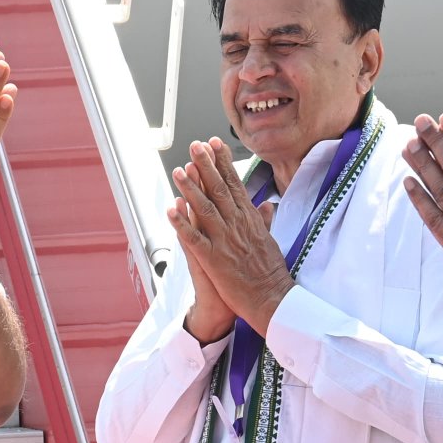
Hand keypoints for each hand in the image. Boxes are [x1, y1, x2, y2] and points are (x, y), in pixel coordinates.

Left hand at [169, 138, 291, 333]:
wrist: (272, 298)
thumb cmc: (271, 272)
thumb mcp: (270, 240)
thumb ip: (264, 220)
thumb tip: (267, 205)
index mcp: (249, 219)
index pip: (235, 184)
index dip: (223, 163)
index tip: (214, 144)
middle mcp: (237, 225)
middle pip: (219, 189)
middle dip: (206, 165)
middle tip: (195, 145)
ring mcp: (225, 240)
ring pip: (205, 208)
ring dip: (190, 188)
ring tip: (178, 170)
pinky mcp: (214, 258)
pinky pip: (194, 238)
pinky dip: (181, 223)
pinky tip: (170, 209)